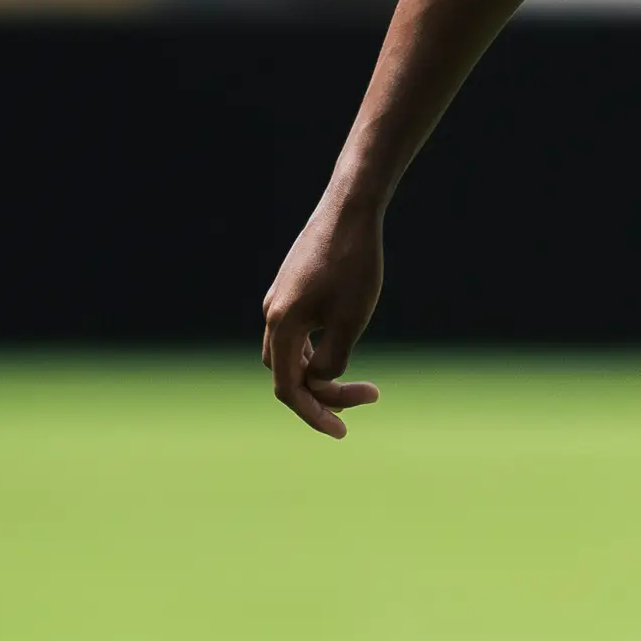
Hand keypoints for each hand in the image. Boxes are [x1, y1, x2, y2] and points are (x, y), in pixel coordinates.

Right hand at [260, 199, 387, 436]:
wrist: (350, 208)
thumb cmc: (356, 263)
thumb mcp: (352, 319)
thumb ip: (333, 359)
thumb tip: (319, 382)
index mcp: (283, 324)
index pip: (290, 388)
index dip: (314, 415)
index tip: (344, 432)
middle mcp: (273, 313)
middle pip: (286, 373)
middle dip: (321, 395)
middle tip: (367, 396)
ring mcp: (279, 298)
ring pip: (290, 353)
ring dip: (319, 373)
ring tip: (358, 384)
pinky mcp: (291, 287)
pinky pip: (296, 331)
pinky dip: (316, 349)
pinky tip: (341, 348)